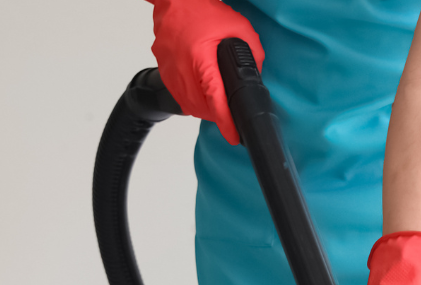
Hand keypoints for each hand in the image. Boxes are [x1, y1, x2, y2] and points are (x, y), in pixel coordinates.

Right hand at [148, 0, 265, 145]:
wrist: (175, 2)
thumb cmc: (202, 11)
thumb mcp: (238, 28)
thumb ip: (252, 53)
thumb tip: (256, 75)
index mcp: (201, 58)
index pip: (215, 99)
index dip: (225, 122)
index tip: (233, 136)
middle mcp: (182, 69)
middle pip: (202, 108)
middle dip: (218, 114)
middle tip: (230, 113)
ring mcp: (170, 73)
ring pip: (190, 106)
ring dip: (205, 109)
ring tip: (217, 101)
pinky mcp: (164, 74)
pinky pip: (180, 97)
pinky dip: (193, 99)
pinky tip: (203, 90)